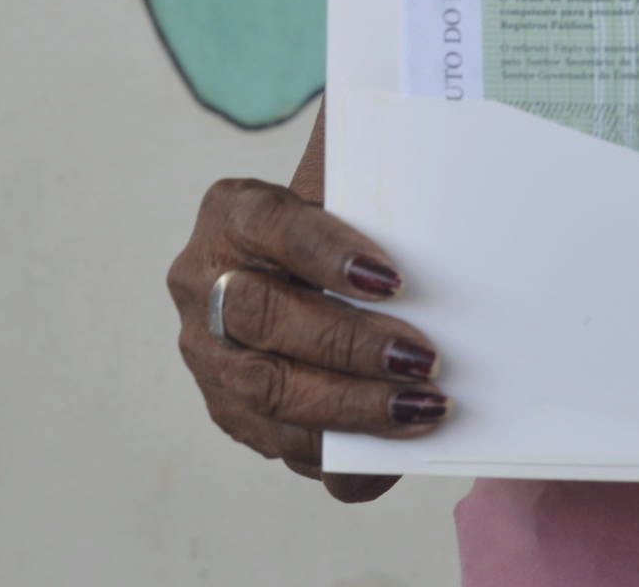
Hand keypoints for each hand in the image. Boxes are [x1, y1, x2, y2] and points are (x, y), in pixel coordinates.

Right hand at [166, 176, 448, 501]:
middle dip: (348, 344)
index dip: (329, 254)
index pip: (271, 225)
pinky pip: (276, 438)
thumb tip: (435, 230)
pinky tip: (389, 445)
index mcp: (231, 213)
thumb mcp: (339, 192)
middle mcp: (203, 281)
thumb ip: (367, 203)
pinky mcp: (226, 404)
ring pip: (268, 388)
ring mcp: (206, 350)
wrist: (291, 267)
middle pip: (265, 316)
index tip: (391, 279)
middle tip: (419, 359)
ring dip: (351, 405)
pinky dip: (338, 447)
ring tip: (418, 405)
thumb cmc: (329, 227)